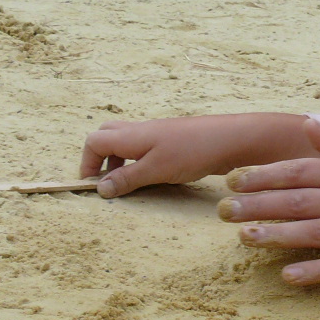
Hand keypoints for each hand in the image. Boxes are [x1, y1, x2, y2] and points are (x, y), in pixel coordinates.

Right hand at [80, 113, 315, 197]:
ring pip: (127, 142)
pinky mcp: (174, 142)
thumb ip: (127, 178)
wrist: (232, 140)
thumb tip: (101, 188)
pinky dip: (139, 162)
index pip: (94, 141)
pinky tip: (153, 178)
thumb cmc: (193, 152)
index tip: (91, 186)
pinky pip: (146, 148)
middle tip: (106, 182)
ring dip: (120, 162)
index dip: (87, 163)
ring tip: (127, 184)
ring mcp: (159, 135)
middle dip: (100, 159)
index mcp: (132, 135)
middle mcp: (142, 131)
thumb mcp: (156, 170)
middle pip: (107, 136)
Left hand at [216, 121, 319, 284]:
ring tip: (245, 238)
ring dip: (278, 236)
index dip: (266, 175)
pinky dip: (315, 271)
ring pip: (316, 233)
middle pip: (301, 201)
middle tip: (224, 210)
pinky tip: (288, 276)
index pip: (303, 171)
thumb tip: (308, 125)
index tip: (235, 180)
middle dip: (260, 205)